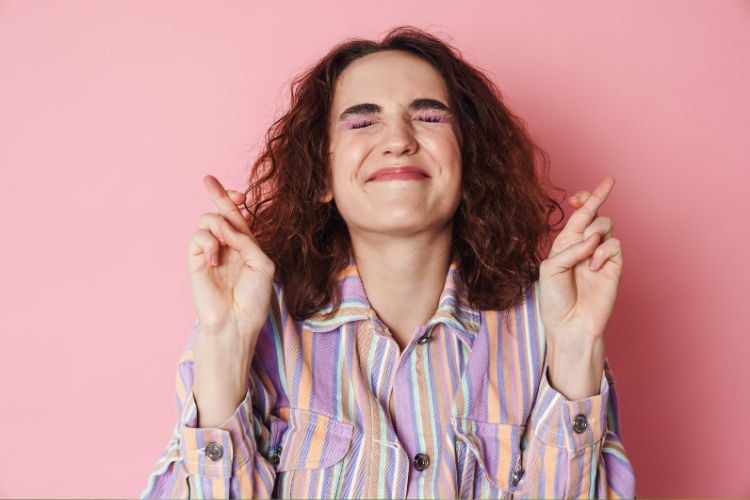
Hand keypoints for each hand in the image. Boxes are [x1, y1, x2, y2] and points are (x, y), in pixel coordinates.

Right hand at [187, 175, 274, 339]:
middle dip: (218, 194)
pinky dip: (209, 242)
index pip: (238, 218)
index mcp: (246, 246)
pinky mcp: (195, 260)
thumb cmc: (254, 298)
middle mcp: (228, 246)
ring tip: (224, 241)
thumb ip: (247, 240)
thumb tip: (225, 225)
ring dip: (218, 224)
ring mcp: (210, 252)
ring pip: (207, 220)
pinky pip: (198, 236)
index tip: (239, 194)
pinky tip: (215, 259)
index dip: (235, 202)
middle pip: (220, 212)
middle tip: (209, 181)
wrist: (236, 322)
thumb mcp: (262, 264)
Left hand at [539, 176, 622, 347]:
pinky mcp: (615, 266)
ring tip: (587, 251)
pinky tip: (594, 267)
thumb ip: (569, 249)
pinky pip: (615, 245)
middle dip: (597, 197)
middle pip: (595, 213)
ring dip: (595, 231)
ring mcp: (601, 255)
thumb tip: (593, 238)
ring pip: (606, 225)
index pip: (577, 216)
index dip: (582, 200)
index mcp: (566, 244)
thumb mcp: (551, 269)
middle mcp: (584, 246)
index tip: (579, 194)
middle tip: (607, 183)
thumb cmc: (555, 300)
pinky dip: (603, 252)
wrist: (570, 325)